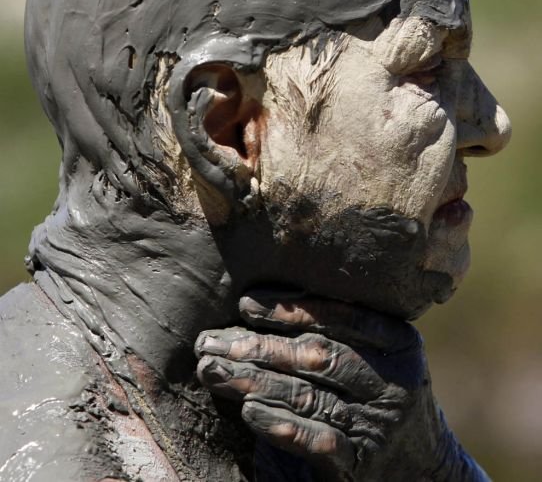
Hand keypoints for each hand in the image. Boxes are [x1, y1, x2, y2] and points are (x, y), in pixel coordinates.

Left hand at [195, 293, 488, 480]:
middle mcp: (391, 379)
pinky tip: (248, 411)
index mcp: (397, 341)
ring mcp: (378, 423)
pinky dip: (280, 425)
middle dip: (260, 346)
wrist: (426, 467)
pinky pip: (317, 441)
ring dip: (255, 382)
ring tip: (213, 371)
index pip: (340, 317)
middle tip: (211, 342)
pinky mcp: (361, 462)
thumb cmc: (384, 393)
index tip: (246, 304)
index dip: (290, 309)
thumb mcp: (382, 354)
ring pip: (309, 395)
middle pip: (318, 355)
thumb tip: (264, 304)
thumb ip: (341, 330)